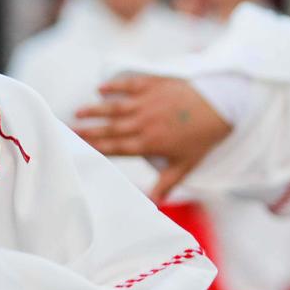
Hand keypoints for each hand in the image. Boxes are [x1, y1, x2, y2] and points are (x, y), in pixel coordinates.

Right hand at [75, 73, 232, 200]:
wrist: (221, 105)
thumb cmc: (203, 137)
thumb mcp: (186, 164)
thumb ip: (167, 184)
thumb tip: (154, 204)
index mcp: (149, 143)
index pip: (116, 147)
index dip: (96, 147)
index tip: (79, 148)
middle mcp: (143, 123)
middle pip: (110, 128)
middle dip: (88, 130)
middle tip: (68, 131)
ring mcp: (147, 103)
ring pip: (114, 107)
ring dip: (95, 110)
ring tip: (77, 112)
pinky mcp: (153, 85)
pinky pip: (129, 85)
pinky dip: (114, 86)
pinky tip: (100, 89)